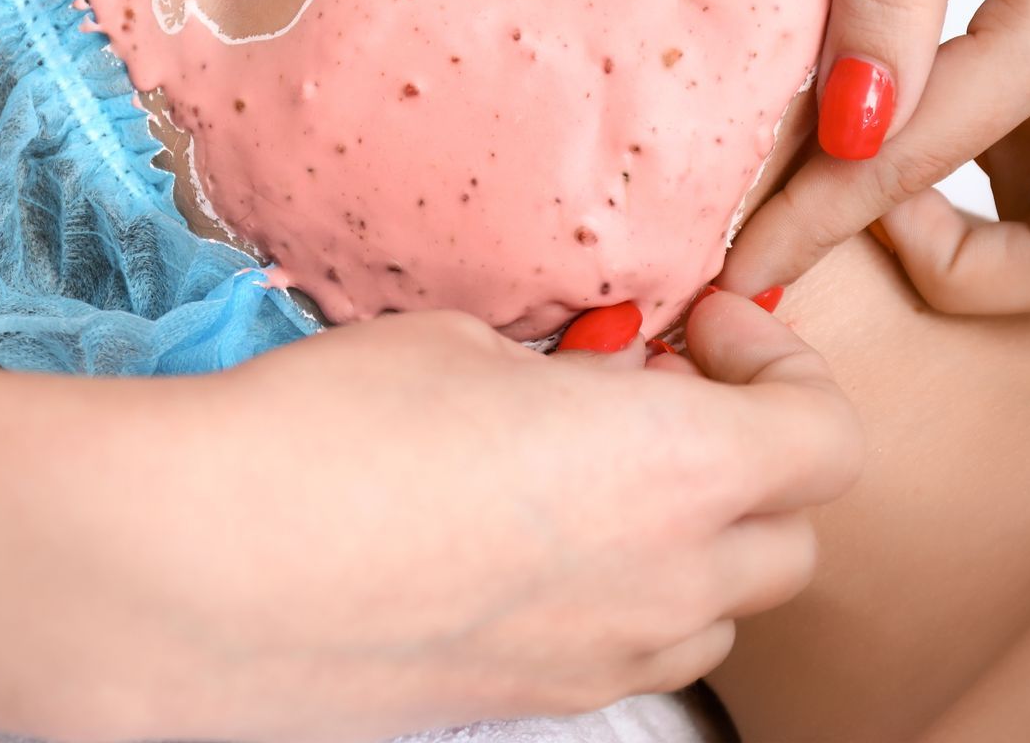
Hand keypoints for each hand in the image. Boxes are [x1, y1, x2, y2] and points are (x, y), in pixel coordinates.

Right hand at [62, 301, 858, 741]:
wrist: (202, 571)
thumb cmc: (328, 432)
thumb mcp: (461, 346)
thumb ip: (560, 373)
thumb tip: (576, 388)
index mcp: (679, 467)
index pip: (827, 434)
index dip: (781, 365)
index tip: (701, 329)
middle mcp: (666, 580)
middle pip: (793, 535)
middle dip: (750, 457)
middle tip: (661, 394)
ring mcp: (600, 660)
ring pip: (719, 609)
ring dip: (693, 539)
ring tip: (593, 476)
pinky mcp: (528, 701)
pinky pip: (628, 653)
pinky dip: (619, 597)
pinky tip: (524, 542)